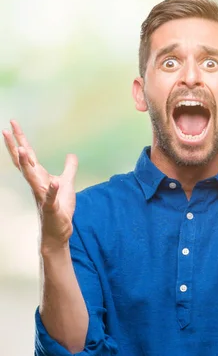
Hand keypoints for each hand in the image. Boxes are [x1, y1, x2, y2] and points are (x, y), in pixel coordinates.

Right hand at [3, 120, 77, 250]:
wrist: (58, 230)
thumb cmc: (60, 207)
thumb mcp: (67, 183)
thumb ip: (69, 168)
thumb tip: (71, 154)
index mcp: (40, 177)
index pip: (28, 156)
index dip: (20, 140)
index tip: (12, 125)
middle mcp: (37, 184)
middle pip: (24, 162)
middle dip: (16, 146)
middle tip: (7, 129)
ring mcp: (42, 195)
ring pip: (32, 178)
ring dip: (27, 164)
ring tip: (23, 149)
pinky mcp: (51, 207)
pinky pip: (50, 198)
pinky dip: (52, 190)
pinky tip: (54, 181)